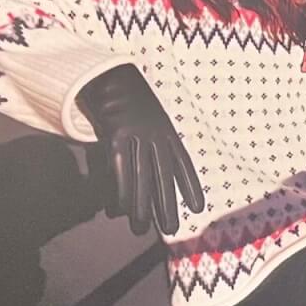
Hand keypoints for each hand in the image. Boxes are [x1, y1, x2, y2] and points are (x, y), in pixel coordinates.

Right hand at [76, 64, 205, 236]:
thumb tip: (155, 166)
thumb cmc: (128, 98)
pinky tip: (119, 210)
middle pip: (163, 176)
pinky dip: (120, 192)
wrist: (108, 74)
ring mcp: (136, 135)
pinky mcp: (115, 136)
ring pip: (141, 178)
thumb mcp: (151, 117)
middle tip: (171, 231)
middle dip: (167, 205)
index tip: (197, 207)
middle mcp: (156, 135)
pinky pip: (119, 170)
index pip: (183, 163)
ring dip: (141, 207)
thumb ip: (155, 140)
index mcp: (167, 130)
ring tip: (140, 230)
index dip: (190, 185)